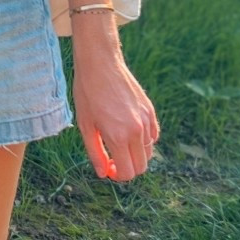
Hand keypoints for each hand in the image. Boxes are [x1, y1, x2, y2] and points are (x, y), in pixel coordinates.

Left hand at [71, 40, 157, 181]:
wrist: (101, 64)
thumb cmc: (88, 93)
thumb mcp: (85, 125)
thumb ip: (95, 153)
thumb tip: (103, 173)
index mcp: (118, 136)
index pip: (127, 172)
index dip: (117, 176)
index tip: (108, 168)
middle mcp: (137, 130)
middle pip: (141, 167)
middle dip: (127, 169)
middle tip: (113, 159)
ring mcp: (147, 120)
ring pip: (149, 152)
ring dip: (135, 154)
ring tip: (118, 142)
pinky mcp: (151, 111)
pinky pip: (153, 137)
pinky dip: (144, 141)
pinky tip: (128, 132)